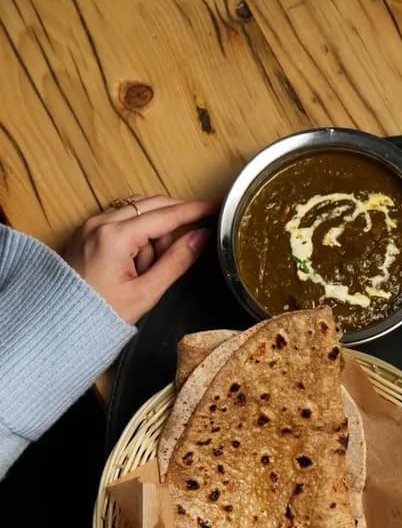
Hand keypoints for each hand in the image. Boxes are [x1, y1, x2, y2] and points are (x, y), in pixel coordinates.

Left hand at [62, 194, 215, 323]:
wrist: (60, 322)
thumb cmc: (100, 314)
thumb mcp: (145, 293)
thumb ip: (176, 262)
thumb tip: (201, 237)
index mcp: (115, 236)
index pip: (165, 215)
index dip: (194, 210)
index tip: (215, 205)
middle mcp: (100, 222)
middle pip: (151, 206)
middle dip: (171, 225)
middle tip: (181, 250)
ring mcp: (91, 223)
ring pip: (137, 212)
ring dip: (151, 234)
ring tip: (146, 270)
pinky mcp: (86, 230)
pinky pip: (120, 220)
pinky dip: (134, 236)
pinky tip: (133, 263)